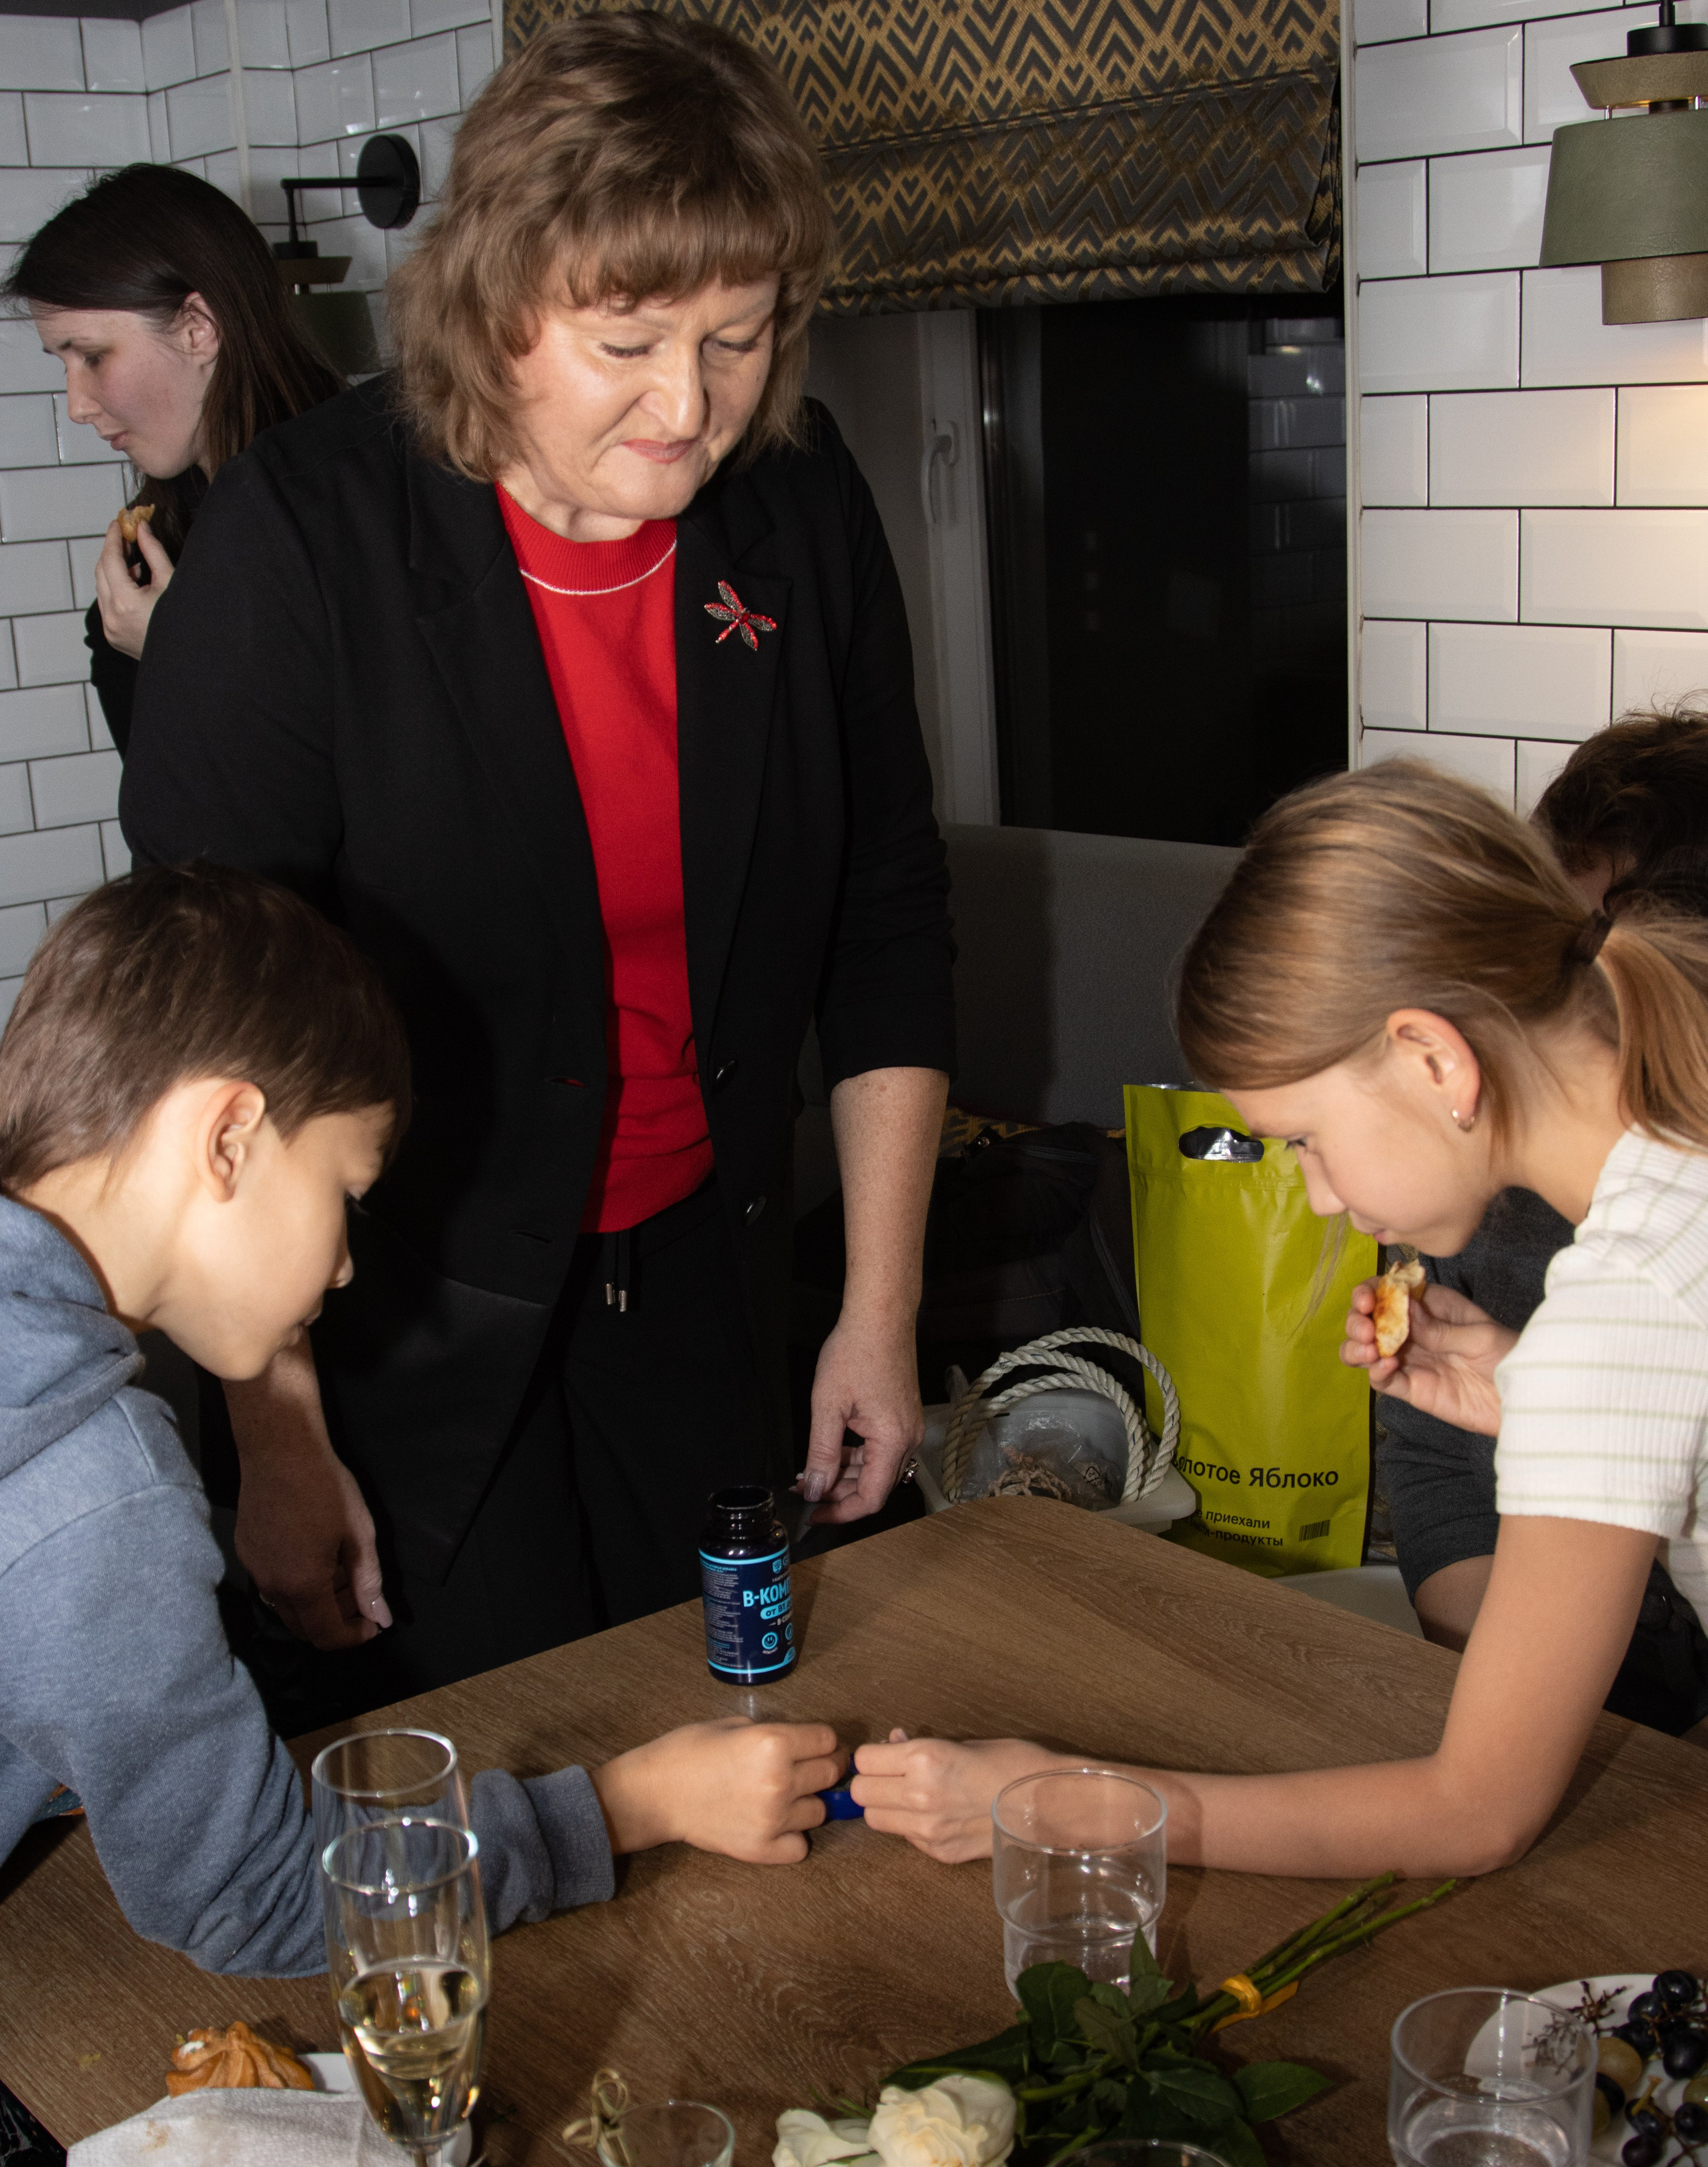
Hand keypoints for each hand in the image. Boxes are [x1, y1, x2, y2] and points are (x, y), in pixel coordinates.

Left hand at [94, 515, 172, 660]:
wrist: (188, 660)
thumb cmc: (184, 621)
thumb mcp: (171, 582)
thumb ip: (153, 552)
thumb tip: (142, 528)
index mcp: (125, 602)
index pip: (110, 559)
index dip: (114, 538)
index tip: (119, 522)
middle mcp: (112, 616)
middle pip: (101, 571)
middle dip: (111, 551)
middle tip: (126, 537)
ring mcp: (109, 628)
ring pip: (102, 588)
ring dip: (113, 571)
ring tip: (134, 562)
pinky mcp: (112, 636)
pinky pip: (107, 604)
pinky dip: (115, 590)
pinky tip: (134, 585)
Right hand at [225, 1344, 389, 1648]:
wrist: (279, 1449)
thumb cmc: (326, 1488)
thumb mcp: (358, 1534)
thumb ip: (369, 1582)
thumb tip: (381, 1619)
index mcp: (302, 1586)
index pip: (326, 1635)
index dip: (354, 1636)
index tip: (374, 1622)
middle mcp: (271, 1587)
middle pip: (304, 1628)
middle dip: (336, 1621)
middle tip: (362, 1596)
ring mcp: (254, 1570)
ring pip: (286, 1608)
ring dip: (316, 1605)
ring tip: (343, 1574)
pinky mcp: (245, 1553)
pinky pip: (272, 1586)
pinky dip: (296, 1587)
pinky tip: (315, 1559)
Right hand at [591, 1718, 843, 1861]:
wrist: (655, 1793)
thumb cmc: (689, 1751)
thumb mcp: (735, 1725)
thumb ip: (774, 1734)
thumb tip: (803, 1744)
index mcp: (773, 1743)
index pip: (828, 1741)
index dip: (823, 1741)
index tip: (816, 1746)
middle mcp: (779, 1781)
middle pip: (830, 1773)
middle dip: (822, 1767)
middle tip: (805, 1769)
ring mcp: (773, 1819)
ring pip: (819, 1811)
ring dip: (806, 1803)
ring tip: (780, 1797)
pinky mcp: (762, 1850)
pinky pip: (801, 1846)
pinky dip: (792, 1837)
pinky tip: (773, 1825)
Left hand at [797, 1313, 922, 1522]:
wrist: (880, 1316)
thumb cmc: (856, 1352)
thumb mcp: (828, 1406)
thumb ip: (822, 1454)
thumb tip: (816, 1490)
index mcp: (893, 1441)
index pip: (871, 1498)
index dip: (840, 1513)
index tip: (814, 1514)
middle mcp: (908, 1439)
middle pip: (875, 1486)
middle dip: (838, 1494)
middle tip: (805, 1492)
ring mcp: (908, 1427)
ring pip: (876, 1468)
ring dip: (845, 1475)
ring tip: (812, 1473)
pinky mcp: (902, 1415)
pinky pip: (880, 1449)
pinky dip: (856, 1456)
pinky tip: (832, 1452)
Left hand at [851, 1730, 1067, 1861]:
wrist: (1050, 1804)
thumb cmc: (1013, 1763)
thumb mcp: (964, 1742)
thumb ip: (921, 1746)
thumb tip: (893, 1742)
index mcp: (925, 1759)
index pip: (865, 1761)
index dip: (873, 1756)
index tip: (884, 1754)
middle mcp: (920, 1795)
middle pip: (861, 1793)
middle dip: (872, 1782)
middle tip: (891, 1775)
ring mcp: (929, 1829)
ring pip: (875, 1819)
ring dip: (884, 1806)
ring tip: (909, 1795)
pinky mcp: (940, 1852)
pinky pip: (905, 1837)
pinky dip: (910, 1825)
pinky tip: (936, 1813)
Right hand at [1342, 1278, 1515, 1435]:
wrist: (1525, 1400)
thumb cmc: (1509, 1356)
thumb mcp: (1479, 1335)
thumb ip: (1439, 1328)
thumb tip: (1403, 1310)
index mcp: (1430, 1305)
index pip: (1389, 1290)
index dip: (1370, 1291)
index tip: (1366, 1300)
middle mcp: (1413, 1329)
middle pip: (1369, 1319)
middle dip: (1357, 1321)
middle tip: (1367, 1330)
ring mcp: (1409, 1359)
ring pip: (1365, 1350)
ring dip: (1355, 1347)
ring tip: (1369, 1350)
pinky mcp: (1411, 1387)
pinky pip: (1381, 1380)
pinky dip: (1375, 1372)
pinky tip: (1385, 1367)